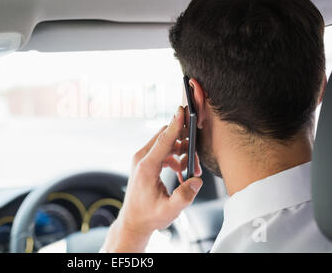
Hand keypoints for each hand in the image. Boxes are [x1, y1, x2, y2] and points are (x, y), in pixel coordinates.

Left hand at [102, 106, 202, 251]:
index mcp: (146, 167)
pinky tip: (182, 173)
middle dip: (184, 143)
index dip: (175, 125)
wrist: (133, 221)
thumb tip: (197, 180)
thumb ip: (185, 196)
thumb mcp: (170, 210)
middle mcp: (141, 159)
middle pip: (165, 138)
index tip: (182, 110)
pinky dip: (175, 158)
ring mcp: (142, 159)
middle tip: (196, 161)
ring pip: (166, 144)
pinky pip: (163, 151)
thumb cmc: (149, 216)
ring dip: (181, 153)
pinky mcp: (144, 162)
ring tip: (192, 171)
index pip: (163, 140)